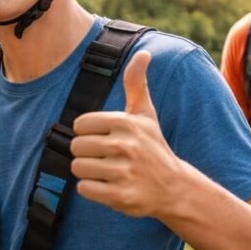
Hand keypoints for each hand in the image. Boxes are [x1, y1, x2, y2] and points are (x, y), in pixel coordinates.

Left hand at [70, 51, 194, 217]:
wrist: (174, 188)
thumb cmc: (153, 147)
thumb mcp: (146, 114)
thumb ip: (136, 83)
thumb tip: (143, 52)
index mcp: (126, 123)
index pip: (80, 124)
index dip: (88, 133)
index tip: (105, 139)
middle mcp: (125, 146)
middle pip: (76, 147)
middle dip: (86, 154)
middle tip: (106, 158)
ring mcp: (123, 172)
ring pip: (78, 168)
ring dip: (89, 172)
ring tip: (109, 172)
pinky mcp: (120, 196)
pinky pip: (84, 189)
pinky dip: (92, 190)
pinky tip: (110, 186)